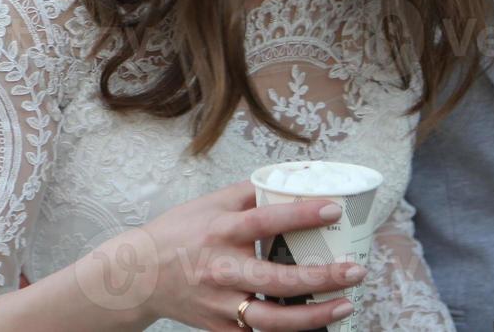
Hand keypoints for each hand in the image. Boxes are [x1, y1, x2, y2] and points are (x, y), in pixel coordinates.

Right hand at [80, 180, 364, 330]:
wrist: (137, 275)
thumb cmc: (179, 232)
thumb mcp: (210, 203)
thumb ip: (250, 192)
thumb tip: (292, 176)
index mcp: (221, 231)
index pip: (265, 221)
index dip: (301, 215)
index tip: (334, 210)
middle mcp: (221, 270)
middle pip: (276, 280)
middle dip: (321, 278)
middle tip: (355, 271)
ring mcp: (219, 304)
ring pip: (271, 319)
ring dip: (312, 316)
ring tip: (345, 306)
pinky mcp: (218, 327)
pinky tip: (315, 326)